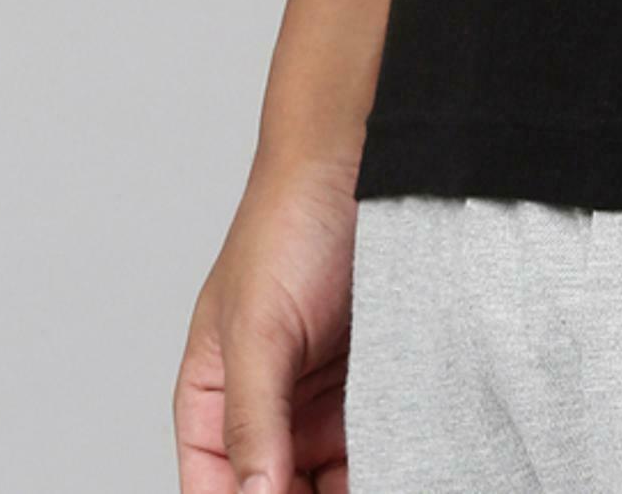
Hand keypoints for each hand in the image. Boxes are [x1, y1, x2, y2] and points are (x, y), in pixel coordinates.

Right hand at [173, 152, 361, 493]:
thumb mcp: (258, 327)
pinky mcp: (371, 384)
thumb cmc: (288, 223)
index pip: (214, 490)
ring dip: (354, 486)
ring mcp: (319, 400)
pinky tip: (407, 468)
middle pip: (277, 493)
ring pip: (331, 479)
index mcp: (214, 397)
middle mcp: (266, 407)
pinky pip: (378, 443)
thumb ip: (252, 419)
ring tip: (389, 482)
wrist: (363, 162)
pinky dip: (390, 461)